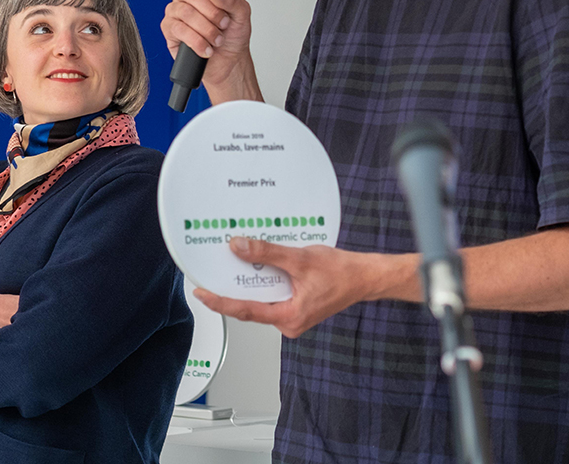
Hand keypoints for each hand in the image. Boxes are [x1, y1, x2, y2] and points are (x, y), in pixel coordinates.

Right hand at [160, 0, 260, 101]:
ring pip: (184, 12)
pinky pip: (179, 30)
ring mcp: (176, 14)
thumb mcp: (242, 14)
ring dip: (207, 28)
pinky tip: (207, 48)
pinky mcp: (170, 32)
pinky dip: (197, 41)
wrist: (229, 62)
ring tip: (218, 39)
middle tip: (223, 22)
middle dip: (210, 10)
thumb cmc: (233, 35)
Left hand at [193, 237, 402, 337]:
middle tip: (212, 273)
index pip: (245, 311)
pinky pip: (274, 294)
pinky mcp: (298, 306)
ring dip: (250, 281)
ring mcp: (293, 315)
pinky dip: (266, 279)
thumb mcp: (300, 259)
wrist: (366, 277)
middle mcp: (288, 321)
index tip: (202, 292)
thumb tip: (239, 247)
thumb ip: (268, 253)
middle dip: (232, 289)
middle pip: (251, 306)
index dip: (220, 301)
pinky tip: (261, 263)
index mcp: (288, 318)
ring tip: (234, 262)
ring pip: (263, 298)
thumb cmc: (342, 273)